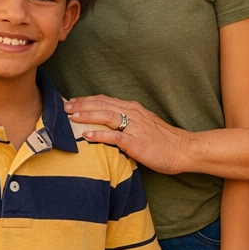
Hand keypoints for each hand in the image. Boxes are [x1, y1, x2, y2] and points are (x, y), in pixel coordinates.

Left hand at [64, 95, 186, 174]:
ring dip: (87, 115)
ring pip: (106, 116)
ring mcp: (135, 127)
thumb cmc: (164, 140)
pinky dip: (100, 134)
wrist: (183, 149)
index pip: (105, 100)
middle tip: (65, 107)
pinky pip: (115, 137)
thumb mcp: (144, 125)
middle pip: (102, 105)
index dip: (87, 100)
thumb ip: (128, 122)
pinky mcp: (137, 142)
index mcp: (133, 108)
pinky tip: (87, 135)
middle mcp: (133, 113)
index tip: (72, 102)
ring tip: (71, 117)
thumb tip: (109, 125)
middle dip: (82, 105)